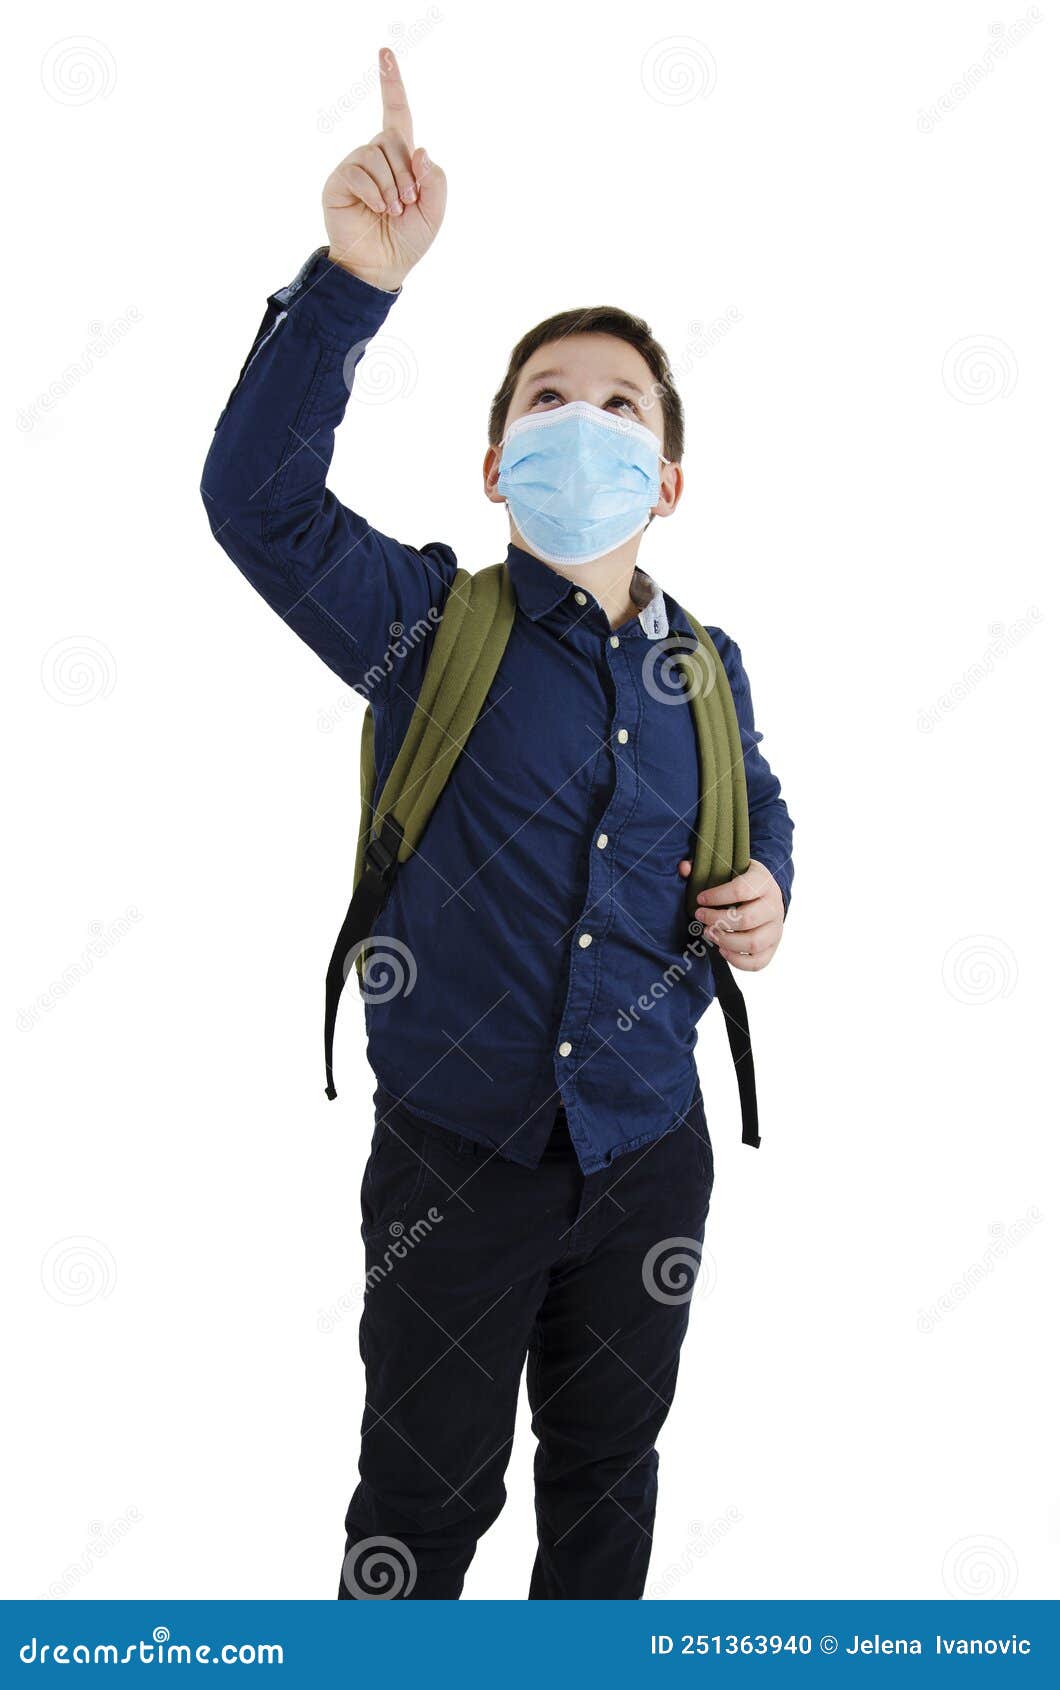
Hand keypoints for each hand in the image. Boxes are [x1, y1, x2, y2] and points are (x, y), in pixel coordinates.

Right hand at [322, 46, 446, 292]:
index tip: (385, 53)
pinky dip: (373, 192)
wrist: (380, 267)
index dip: (391, 84)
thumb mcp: (434, 211)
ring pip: (376, 153)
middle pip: (393, 139)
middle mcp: (376, 157)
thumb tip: (420, 150)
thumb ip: (436, 180)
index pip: (396, 114)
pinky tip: (377, 209)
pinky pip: (359, 170)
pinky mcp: (339, 180)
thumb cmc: (407, 240)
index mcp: (400, 159)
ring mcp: (355, 167)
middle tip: (408, 203)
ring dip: (391, 185)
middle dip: (406, 173)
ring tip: (392, 210)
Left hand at [677, 858, 784, 971]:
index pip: (741, 890)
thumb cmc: (742, 881)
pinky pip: (758, 962)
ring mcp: (776, 928)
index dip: (717, 896)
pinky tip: (721, 950)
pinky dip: (737, 960)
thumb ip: (704, 867)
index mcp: (763, 882)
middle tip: (700, 917)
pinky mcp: (772, 946)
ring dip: (725, 941)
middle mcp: (774, 906)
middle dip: (717, 921)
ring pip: (753, 942)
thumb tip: (684, 868)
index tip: (699, 899)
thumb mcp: (728, 867)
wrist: (766, 894)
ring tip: (708, 933)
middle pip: (746, 919)